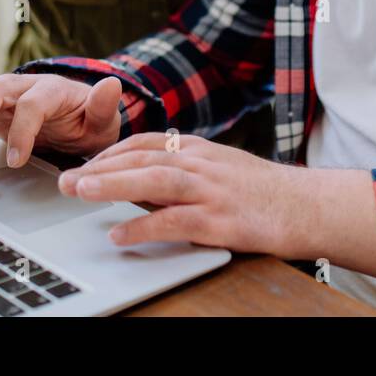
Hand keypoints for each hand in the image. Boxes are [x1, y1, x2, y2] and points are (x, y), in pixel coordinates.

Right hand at [0, 73, 122, 165]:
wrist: (82, 121)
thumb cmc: (91, 121)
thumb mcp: (103, 120)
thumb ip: (104, 106)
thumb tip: (113, 85)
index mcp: (54, 89)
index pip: (32, 104)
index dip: (22, 130)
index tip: (15, 160)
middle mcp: (27, 86)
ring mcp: (9, 96)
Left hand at [56, 132, 306, 253]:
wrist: (310, 206)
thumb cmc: (265, 192)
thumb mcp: (223, 168)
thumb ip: (187, 169)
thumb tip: (144, 179)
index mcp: (201, 149)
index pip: (147, 141)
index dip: (112, 151)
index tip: (85, 162)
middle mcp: (203, 163)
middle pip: (142, 156)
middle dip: (100, 166)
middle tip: (66, 179)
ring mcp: (212, 190)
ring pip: (154, 179)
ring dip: (112, 184)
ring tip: (79, 192)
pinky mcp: (221, 220)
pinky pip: (174, 221)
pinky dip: (143, 226)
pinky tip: (119, 234)